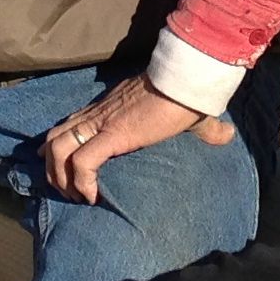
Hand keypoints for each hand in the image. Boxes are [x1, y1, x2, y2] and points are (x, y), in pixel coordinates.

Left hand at [42, 75, 234, 205]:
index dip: (58, 147)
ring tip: (77, 198)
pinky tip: (93, 197)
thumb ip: (203, 128)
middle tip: (66, 190)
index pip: (68, 124)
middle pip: (54, 138)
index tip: (60, 168)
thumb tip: (227, 135)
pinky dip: (81, 182)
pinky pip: (83, 162)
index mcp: (107, 109)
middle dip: (52, 168)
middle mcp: (97, 115)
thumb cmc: (186, 95)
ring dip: (61, 179)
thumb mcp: (188, 115)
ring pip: (59, 150)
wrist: (185, 82)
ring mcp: (102, 124)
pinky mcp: (113, 135)